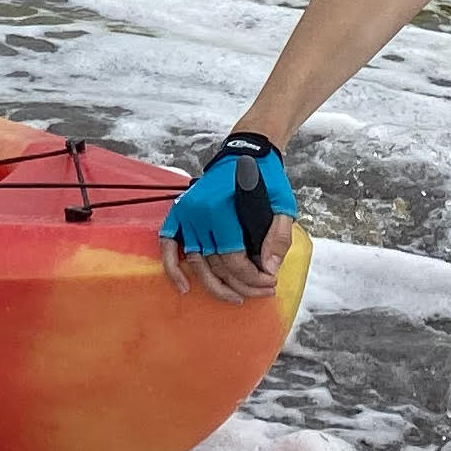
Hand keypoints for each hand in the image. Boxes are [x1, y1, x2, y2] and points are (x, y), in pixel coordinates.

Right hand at [160, 132, 297, 297]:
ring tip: (234, 297)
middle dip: (240, 285)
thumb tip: (268, 269)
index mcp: (222, 207)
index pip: (232, 258)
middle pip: (215, 264)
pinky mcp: (179, 213)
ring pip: (195, 262)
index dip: (251, 277)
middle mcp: (199, 212)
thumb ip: (277, 237)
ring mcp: (186, 213)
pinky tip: (184, 286)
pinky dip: (173, 268)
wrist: (245, 153)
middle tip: (260, 293)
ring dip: (214, 286)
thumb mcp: (282, 205)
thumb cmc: (266, 178)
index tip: (269, 283)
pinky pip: (168, 245)